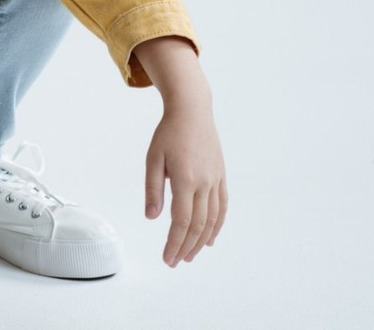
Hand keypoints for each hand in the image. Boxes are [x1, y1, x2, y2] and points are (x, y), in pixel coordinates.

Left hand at [144, 87, 227, 266]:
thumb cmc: (168, 133)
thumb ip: (153, 188)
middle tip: (175, 261)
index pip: (181, 220)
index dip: (174, 242)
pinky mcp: (221, 177)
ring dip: (200, 241)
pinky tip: (209, 238)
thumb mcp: (153, 157)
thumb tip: (152, 217)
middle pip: (197, 225)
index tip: (167, 257)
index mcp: (185, 178)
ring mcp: (215, 180)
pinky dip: (216, 226)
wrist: (192, 112)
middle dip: (186, 246)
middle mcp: (204, 183)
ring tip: (189, 255)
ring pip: (211, 220)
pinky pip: (222, 207)